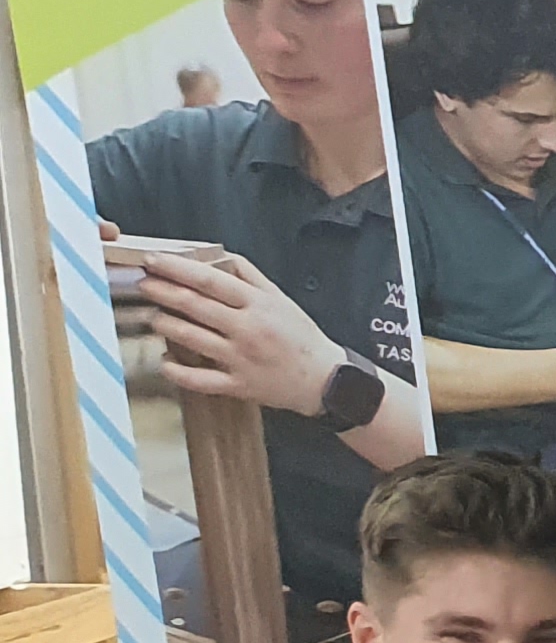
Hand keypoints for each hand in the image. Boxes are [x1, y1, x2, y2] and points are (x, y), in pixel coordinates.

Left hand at [133, 247, 344, 413]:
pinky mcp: (237, 384)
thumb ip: (249, 276)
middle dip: (162, 291)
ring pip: (191, 338)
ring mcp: (240, 359)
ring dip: (164, 324)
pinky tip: (165, 361)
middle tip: (144, 283)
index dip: (177, 268)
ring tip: (153, 316)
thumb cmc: (301, 337)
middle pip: (194, 305)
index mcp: (258, 305)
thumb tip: (217, 257)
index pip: (210, 280)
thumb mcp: (280, 298)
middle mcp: (247, 330)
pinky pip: (199, 379)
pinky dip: (177, 371)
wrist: (324, 379)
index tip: (154, 260)